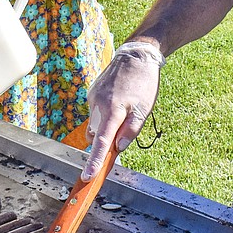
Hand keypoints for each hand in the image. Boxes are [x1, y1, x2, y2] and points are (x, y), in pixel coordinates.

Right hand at [82, 42, 161, 180]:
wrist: (136, 55)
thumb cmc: (143, 83)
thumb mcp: (144, 109)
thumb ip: (130, 131)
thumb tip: (118, 148)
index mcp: (113, 111)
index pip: (101, 143)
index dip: (94, 162)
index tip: (88, 177)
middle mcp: (99, 105)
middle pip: (96, 135)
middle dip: (104, 143)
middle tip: (119, 142)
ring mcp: (93, 98)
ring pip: (95, 124)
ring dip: (105, 128)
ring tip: (124, 114)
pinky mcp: (92, 92)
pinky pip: (95, 112)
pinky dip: (104, 115)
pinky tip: (118, 103)